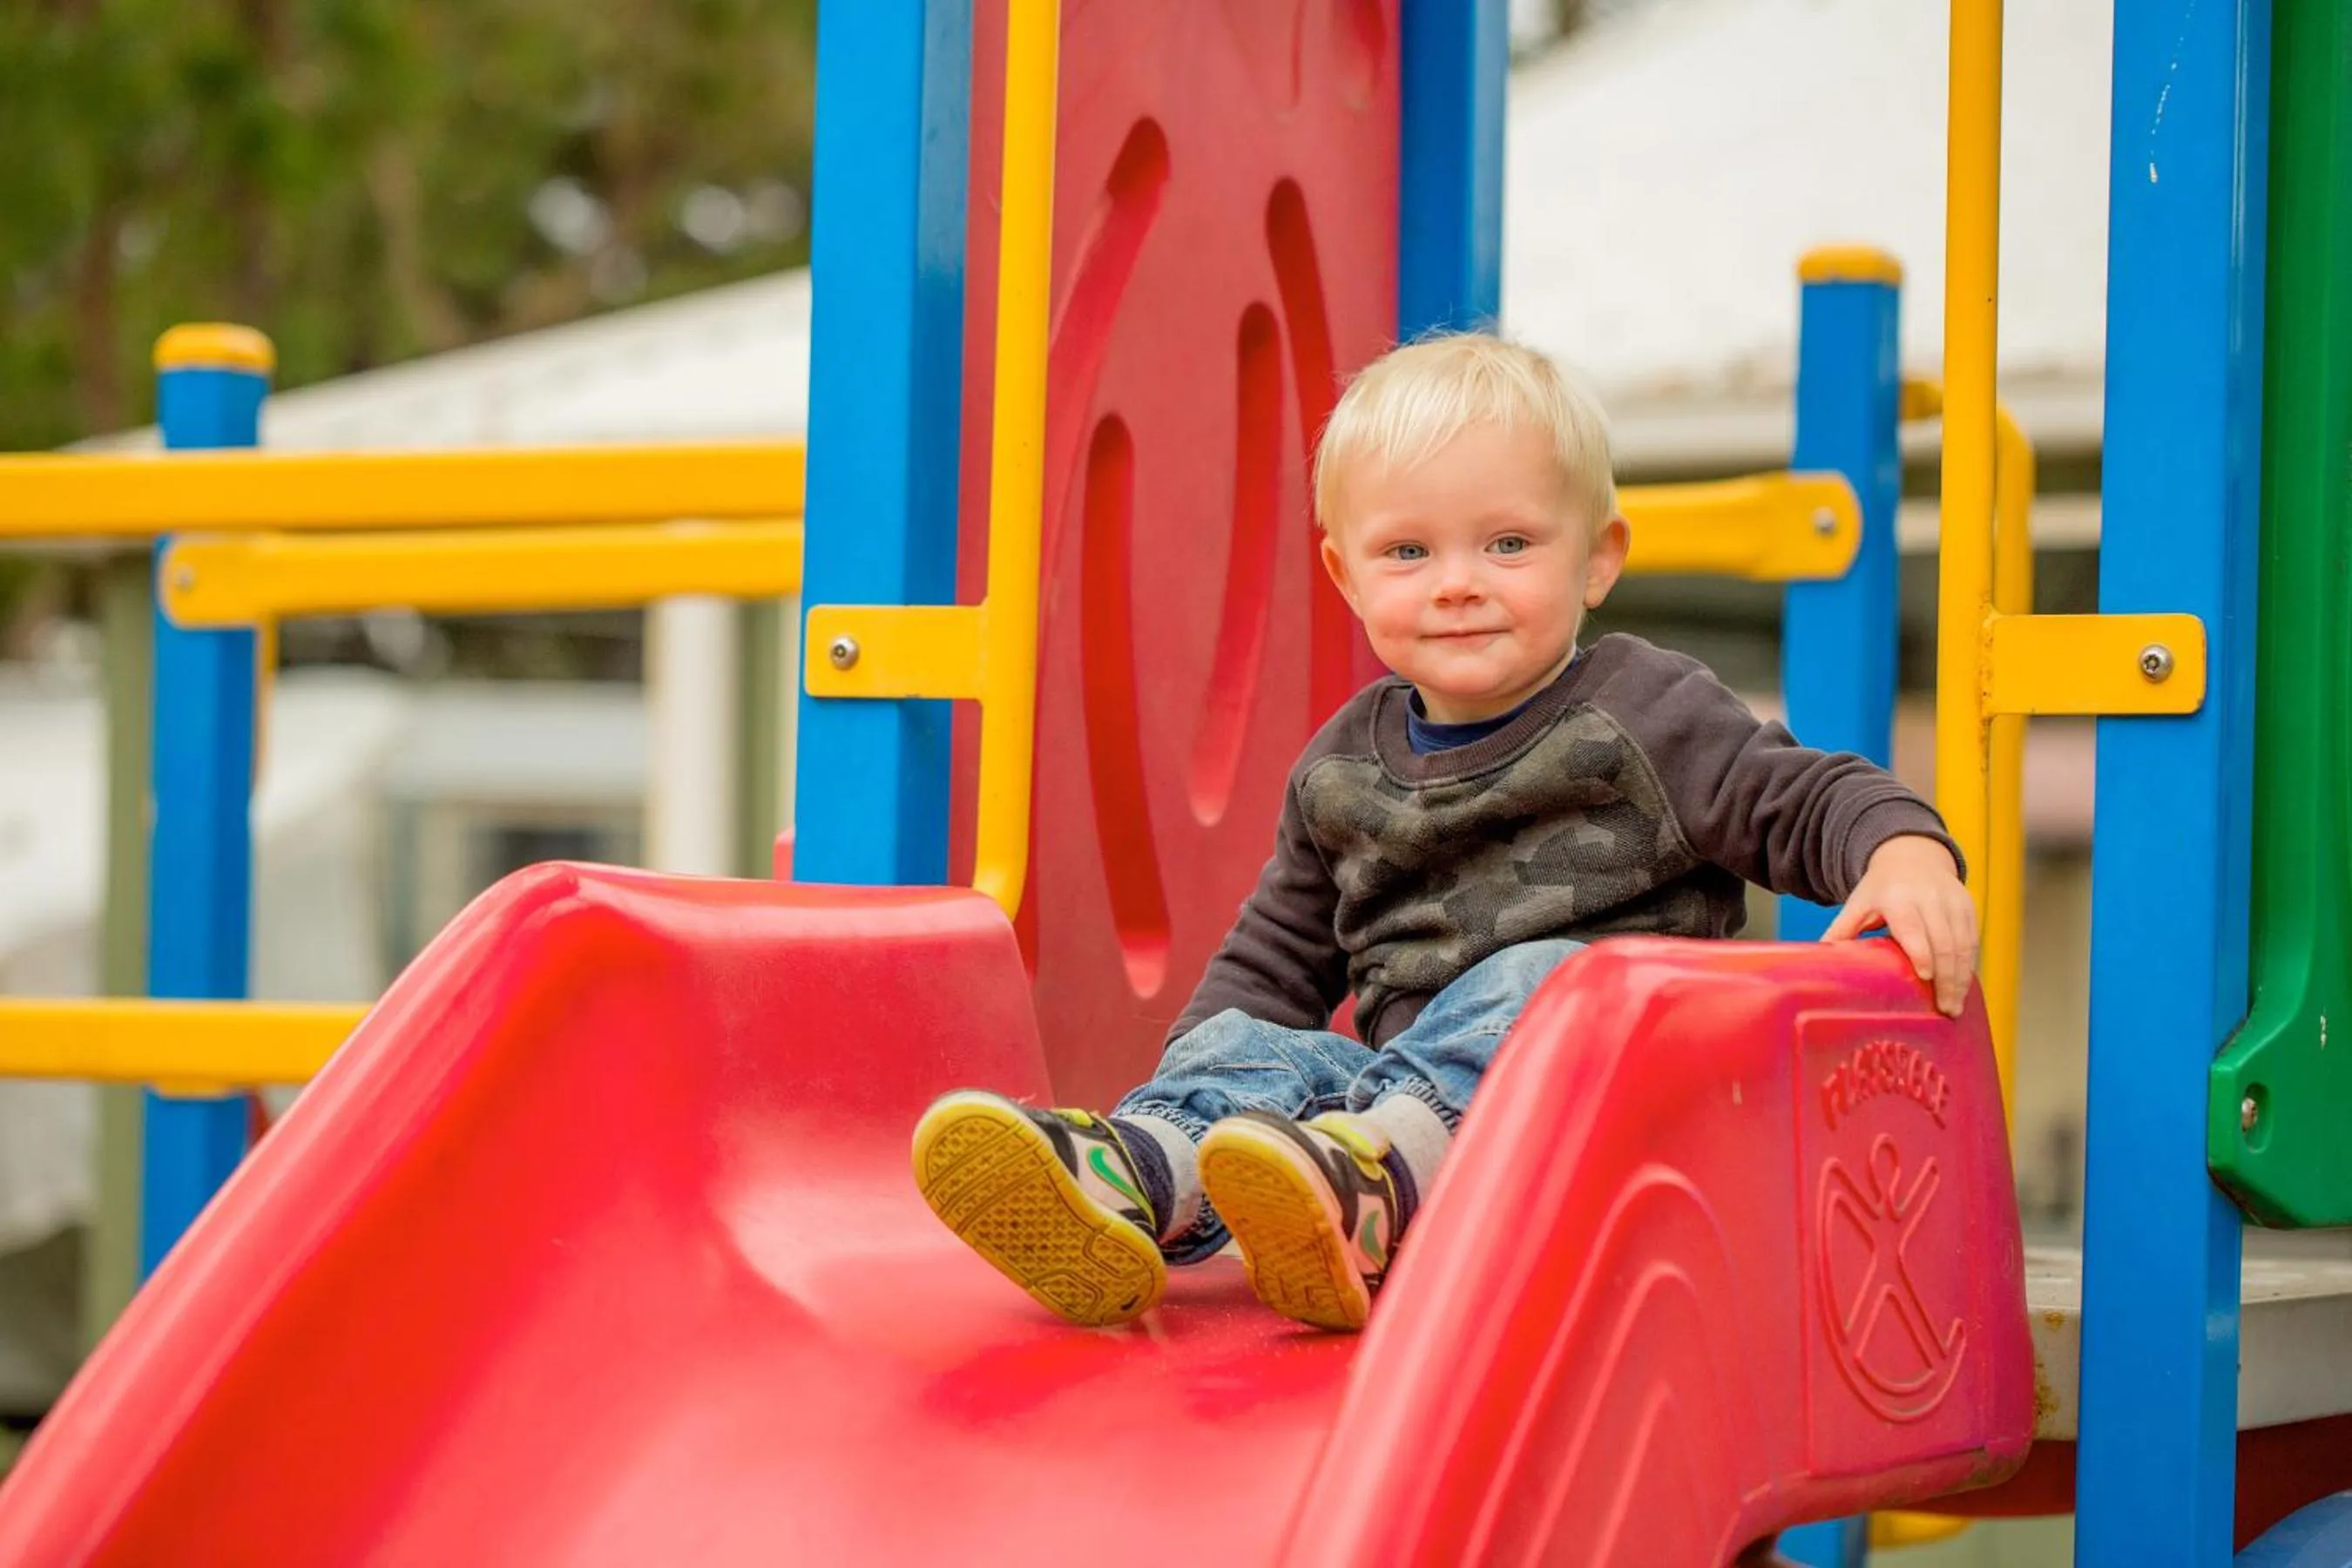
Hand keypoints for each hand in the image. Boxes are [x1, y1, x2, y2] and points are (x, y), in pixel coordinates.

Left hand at [1822, 835, 1977, 1015]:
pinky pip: (1973, 940)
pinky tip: (1962, 988)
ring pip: (1963, 944)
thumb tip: (1818, 958)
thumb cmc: (1880, 888)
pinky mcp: (1968, 907)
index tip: (1925, 977)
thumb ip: (1841, 930)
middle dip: (1946, 979)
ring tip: (1954, 1007)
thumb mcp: (1858, 903)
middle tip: (1944, 1010)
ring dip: (1961, 978)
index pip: (1913, 928)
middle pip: (1944, 942)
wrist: (1912, 856)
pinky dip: (1969, 966)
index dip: (1922, 952)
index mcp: (1898, 898)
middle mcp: (1929, 899)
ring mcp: (1952, 902)